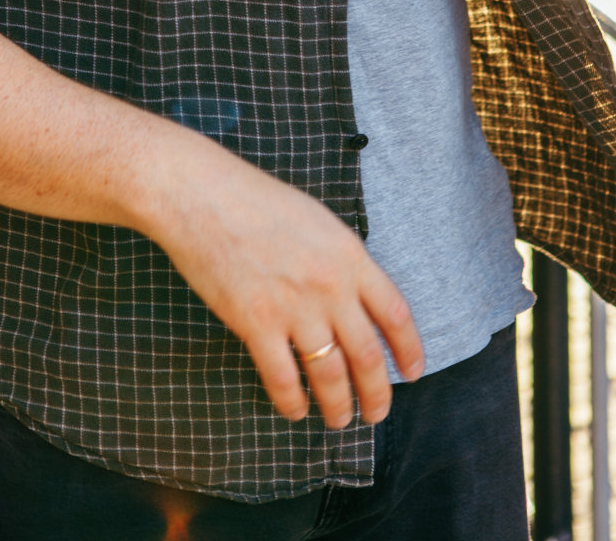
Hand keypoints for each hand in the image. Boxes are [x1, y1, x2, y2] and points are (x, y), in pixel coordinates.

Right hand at [145, 138, 423, 428]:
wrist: (203, 195)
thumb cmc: (256, 201)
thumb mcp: (318, 221)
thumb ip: (342, 261)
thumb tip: (356, 300)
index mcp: (349, 256)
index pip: (394, 314)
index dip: (409, 350)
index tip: (412, 373)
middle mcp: (330, 286)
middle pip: (368, 356)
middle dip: (377, 394)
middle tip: (376, 413)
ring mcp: (294, 307)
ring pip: (331, 376)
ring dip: (339, 407)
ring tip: (339, 419)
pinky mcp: (256, 324)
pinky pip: (284, 379)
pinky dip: (293, 403)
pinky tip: (295, 410)